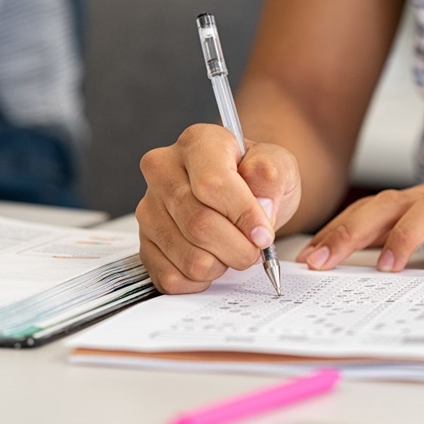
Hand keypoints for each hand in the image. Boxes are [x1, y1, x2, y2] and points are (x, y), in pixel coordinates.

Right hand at [137, 124, 300, 293]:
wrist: (242, 196)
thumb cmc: (256, 180)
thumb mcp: (278, 167)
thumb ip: (272, 177)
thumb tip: (260, 203)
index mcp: (197, 143)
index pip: (212, 184)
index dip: (243, 215)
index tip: (263, 235)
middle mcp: (163, 171)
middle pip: (199, 225)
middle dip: (238, 248)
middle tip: (255, 248)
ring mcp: (149, 208)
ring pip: (189, 257)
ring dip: (222, 265)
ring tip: (231, 249)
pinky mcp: (145, 243)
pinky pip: (172, 277)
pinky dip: (201, 280)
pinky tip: (212, 260)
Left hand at [296, 182, 423, 273]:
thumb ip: (405, 252)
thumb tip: (353, 278)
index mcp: (419, 206)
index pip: (369, 213)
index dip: (336, 232)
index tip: (306, 260)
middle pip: (389, 204)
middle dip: (352, 231)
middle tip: (324, 261)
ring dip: (406, 234)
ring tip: (386, 267)